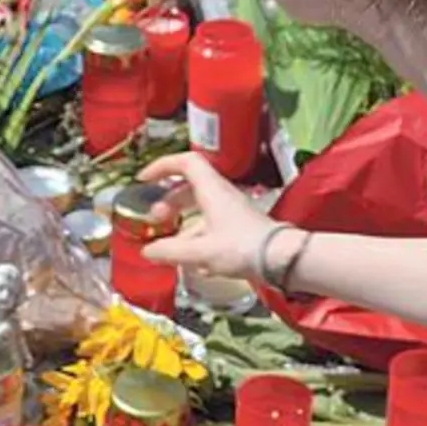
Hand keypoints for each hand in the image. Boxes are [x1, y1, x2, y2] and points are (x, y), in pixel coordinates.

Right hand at [136, 152, 274, 280]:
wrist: (282, 259)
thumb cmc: (241, 248)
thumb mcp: (200, 252)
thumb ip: (170, 251)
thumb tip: (147, 251)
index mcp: (211, 190)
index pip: (185, 163)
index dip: (162, 166)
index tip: (145, 180)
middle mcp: (222, 195)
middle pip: (190, 187)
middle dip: (169, 200)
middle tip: (157, 218)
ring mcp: (232, 211)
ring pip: (201, 208)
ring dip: (183, 222)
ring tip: (170, 245)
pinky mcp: (239, 228)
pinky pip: (212, 225)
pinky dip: (197, 238)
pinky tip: (193, 263)